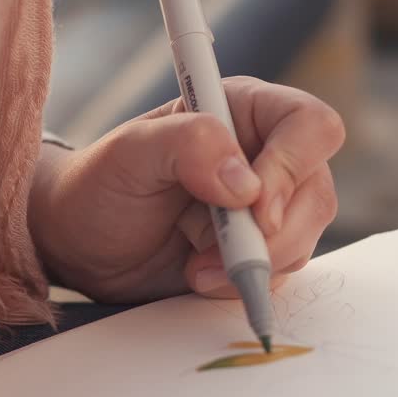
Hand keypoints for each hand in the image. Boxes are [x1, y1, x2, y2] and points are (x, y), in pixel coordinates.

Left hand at [30, 76, 343, 302]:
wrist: (81, 243)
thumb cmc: (100, 186)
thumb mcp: (130, 153)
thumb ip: (187, 145)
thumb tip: (245, 184)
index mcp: (245, 111)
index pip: (311, 127)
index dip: (291, 169)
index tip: (251, 208)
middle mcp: (267, 155)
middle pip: (315, 194)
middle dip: (269, 236)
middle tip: (209, 254)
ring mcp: (268, 207)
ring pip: (303, 240)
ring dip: (250, 265)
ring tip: (193, 266)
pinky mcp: (258, 251)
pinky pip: (279, 274)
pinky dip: (241, 285)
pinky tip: (198, 277)